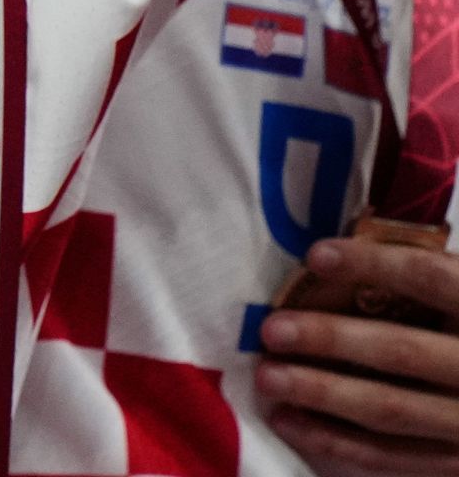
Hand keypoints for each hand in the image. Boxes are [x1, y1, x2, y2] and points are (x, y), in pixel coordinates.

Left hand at [261, 237, 458, 470]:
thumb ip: (431, 276)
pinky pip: (392, 456)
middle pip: (404, 352)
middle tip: (272, 330)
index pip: (434, 279)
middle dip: (331, 339)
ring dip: (322, 393)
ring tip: (268, 376)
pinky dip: (336, 442)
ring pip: (392, 409)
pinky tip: (288, 421)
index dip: (376, 265)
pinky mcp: (456, 461)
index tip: (317, 255)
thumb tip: (343, 251)